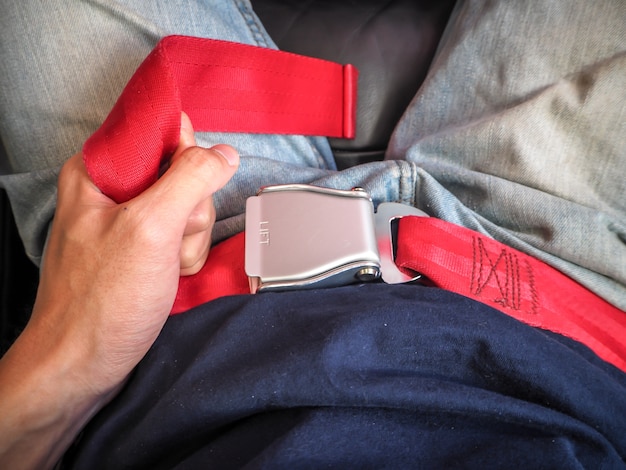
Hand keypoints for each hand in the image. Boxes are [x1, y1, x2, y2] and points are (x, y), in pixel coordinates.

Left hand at [0, 113, 238, 468]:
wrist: (82, 364)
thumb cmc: (101, 302)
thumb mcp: (151, 229)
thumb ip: (190, 179)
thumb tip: (223, 154)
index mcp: (98, 170)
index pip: (157, 130)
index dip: (185, 154)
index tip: (188, 186)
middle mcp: (111, 189)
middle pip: (181, 171)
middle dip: (190, 210)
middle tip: (171, 239)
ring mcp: (128, 220)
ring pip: (188, 205)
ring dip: (190, 238)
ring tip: (167, 264)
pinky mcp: (141, 246)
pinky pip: (182, 233)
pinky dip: (185, 255)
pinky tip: (170, 274)